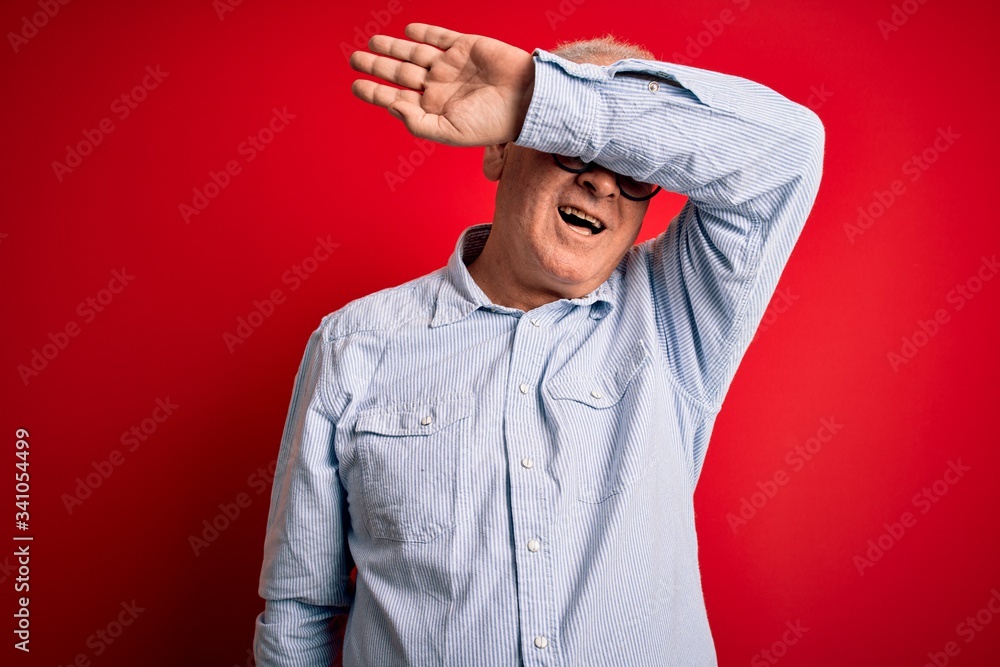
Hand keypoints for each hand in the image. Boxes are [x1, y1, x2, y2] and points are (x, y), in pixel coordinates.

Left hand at [349, 24, 534, 146]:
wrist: (526, 99)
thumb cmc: (492, 123)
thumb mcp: (450, 132)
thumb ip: (417, 122)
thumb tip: (390, 105)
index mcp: (434, 109)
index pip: (397, 97)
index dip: (375, 91)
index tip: (356, 85)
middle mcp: (440, 86)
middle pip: (400, 73)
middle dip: (377, 66)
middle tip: (355, 59)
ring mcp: (451, 65)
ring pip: (414, 54)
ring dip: (393, 48)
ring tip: (372, 43)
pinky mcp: (465, 46)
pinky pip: (439, 37)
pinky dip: (423, 33)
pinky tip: (407, 31)